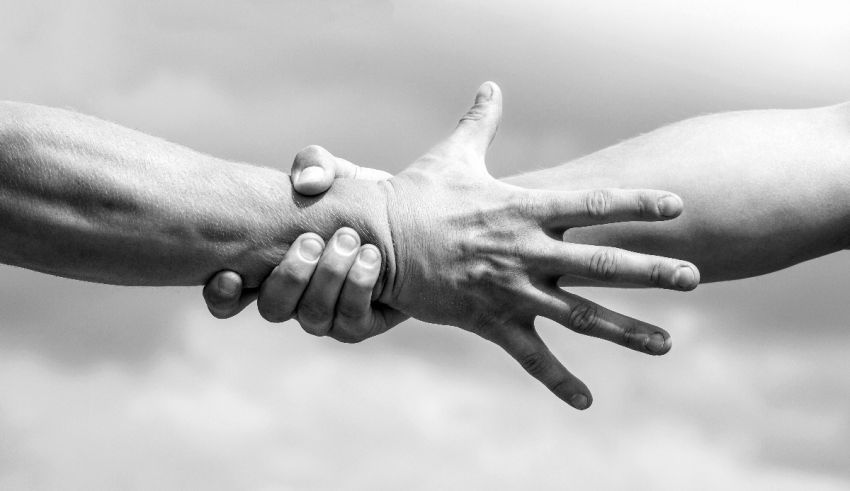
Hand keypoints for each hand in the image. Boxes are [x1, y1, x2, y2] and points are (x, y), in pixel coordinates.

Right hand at [203, 148, 407, 341]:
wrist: (404, 222)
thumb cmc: (356, 199)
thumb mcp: (336, 175)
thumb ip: (316, 166)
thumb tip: (306, 183)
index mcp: (269, 267)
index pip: (228, 297)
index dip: (223, 295)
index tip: (231, 274)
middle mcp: (293, 298)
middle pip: (273, 308)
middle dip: (290, 276)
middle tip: (312, 240)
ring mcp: (325, 316)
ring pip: (312, 317)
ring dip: (329, 277)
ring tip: (350, 241)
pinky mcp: (358, 324)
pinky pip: (350, 321)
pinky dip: (359, 287)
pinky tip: (371, 258)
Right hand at [375, 82, 699, 408]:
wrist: (378, 240)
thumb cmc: (416, 196)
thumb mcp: (452, 155)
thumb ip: (480, 123)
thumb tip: (490, 86)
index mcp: (522, 209)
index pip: (594, 204)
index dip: (639, 204)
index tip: (679, 206)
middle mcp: (525, 251)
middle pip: (600, 263)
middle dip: (650, 271)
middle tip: (693, 277)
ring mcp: (511, 290)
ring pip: (579, 316)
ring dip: (626, 330)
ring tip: (667, 344)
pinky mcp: (490, 321)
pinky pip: (530, 356)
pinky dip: (558, 380)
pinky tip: (586, 401)